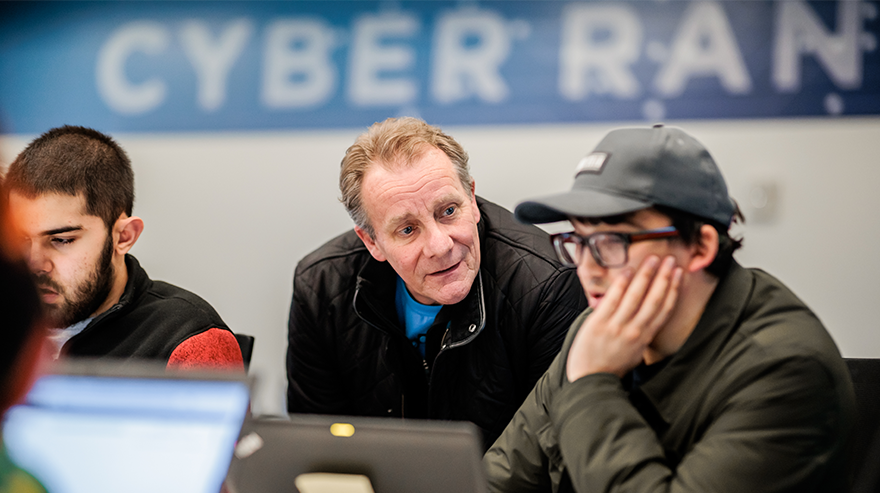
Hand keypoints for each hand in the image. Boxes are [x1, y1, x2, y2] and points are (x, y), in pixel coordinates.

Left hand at [566, 255, 682, 381]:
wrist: (590, 382)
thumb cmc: (610, 368)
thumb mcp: (633, 354)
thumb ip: (640, 335)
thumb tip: (645, 320)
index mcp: (644, 338)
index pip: (663, 309)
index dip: (673, 290)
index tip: (678, 274)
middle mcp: (634, 331)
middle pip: (654, 299)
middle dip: (663, 277)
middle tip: (669, 259)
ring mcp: (617, 326)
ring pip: (636, 296)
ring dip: (646, 275)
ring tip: (653, 259)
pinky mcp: (599, 324)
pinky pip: (613, 300)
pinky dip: (622, 285)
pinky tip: (629, 270)